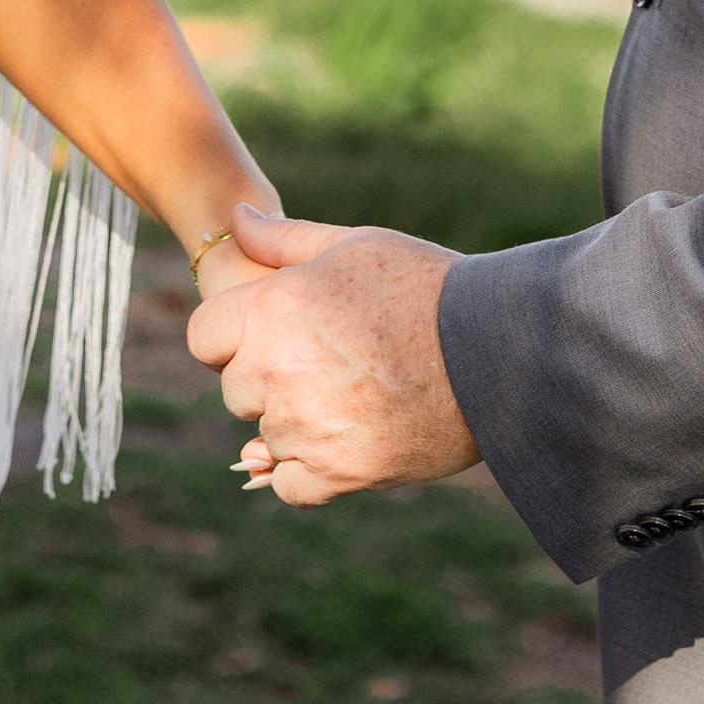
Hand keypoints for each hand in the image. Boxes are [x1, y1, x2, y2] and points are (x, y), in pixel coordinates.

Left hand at [183, 205, 477, 506]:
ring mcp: (304, 427)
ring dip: (297, 422)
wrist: (498, 351)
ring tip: (356, 395)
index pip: (205, 338)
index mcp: (273, 308)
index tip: (276, 333)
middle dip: (269, 378)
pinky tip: (350, 438)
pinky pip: (291, 484)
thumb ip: (285, 239)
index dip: (235, 335)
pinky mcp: (336, 474)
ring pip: (267, 436)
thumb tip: (237, 219)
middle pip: (235, 389)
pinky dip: (312, 470)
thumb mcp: (356, 244)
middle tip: (332, 363)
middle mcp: (276, 369)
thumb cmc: (426, 287)